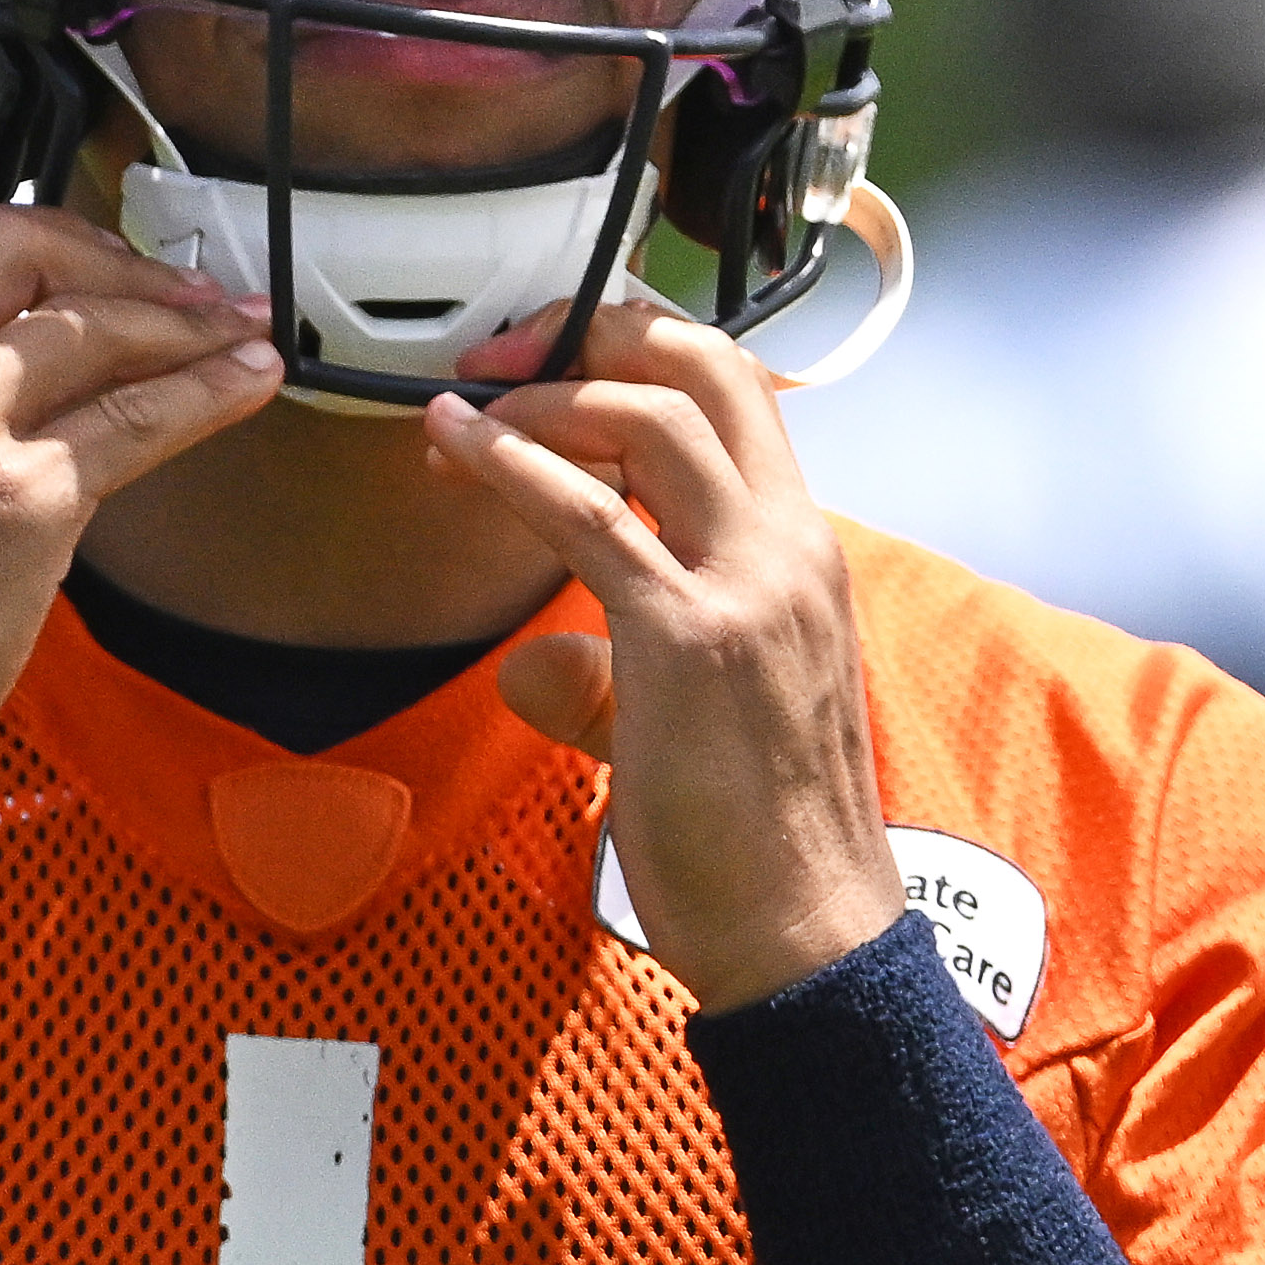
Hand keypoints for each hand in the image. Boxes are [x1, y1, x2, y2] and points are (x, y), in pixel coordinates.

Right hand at [0, 208, 279, 808]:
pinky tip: (246, 381)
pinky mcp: (15, 502)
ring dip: (186, 324)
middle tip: (183, 292)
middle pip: (23, 250)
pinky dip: (207, 391)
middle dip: (119, 260)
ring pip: (93, 327)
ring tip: (240, 333)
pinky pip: (136, 420)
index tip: (98, 267)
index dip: (46, 241)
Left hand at [420, 298, 897, 1008]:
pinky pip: (590, 516)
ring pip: (654, 418)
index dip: (644, 353)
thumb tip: (533, 664)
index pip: (741, 401)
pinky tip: (459, 446)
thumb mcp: (687, 725)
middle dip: (601, 333)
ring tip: (468, 413)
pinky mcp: (688, 639)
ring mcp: (749, 587)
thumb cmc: (760, 843)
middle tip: (509, 352)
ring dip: (546, 398)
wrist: (805, 932)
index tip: (557, 362)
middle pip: (709, 371)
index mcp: (805, 556)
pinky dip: (514, 465)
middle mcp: (792, 549)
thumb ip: (611, 678)